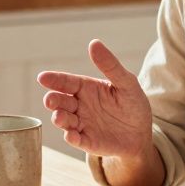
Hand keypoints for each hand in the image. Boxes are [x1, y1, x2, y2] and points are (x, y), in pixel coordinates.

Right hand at [37, 39, 153, 156]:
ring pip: (64, 121)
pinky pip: (76, 140)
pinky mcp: (87, 142)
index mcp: (86, 88)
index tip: (43, 77)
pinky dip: (71, 138)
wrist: (141, 134)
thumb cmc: (133, 105)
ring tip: (59, 117)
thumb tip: (94, 43)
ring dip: (60, 119)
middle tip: (50, 100)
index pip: (67, 82)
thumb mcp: (127, 83)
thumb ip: (110, 65)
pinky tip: (71, 135)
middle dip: (53, 100)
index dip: (55, 80)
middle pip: (61, 101)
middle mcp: (80, 106)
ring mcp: (82, 124)